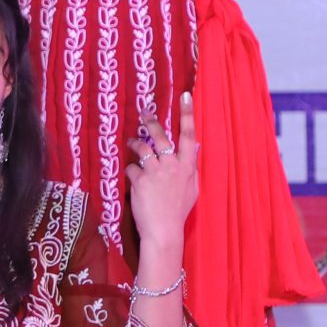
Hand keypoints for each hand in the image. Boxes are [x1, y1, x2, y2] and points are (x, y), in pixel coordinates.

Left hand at [126, 93, 199, 242]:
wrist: (164, 231)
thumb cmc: (178, 210)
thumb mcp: (192, 188)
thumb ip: (192, 166)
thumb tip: (195, 145)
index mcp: (188, 167)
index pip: (189, 135)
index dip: (187, 114)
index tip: (184, 96)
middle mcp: (173, 165)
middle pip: (161, 136)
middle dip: (151, 121)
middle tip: (144, 111)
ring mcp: (156, 172)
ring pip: (142, 148)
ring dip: (134, 144)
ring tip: (131, 143)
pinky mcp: (140, 180)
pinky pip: (131, 168)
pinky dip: (131, 172)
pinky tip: (133, 180)